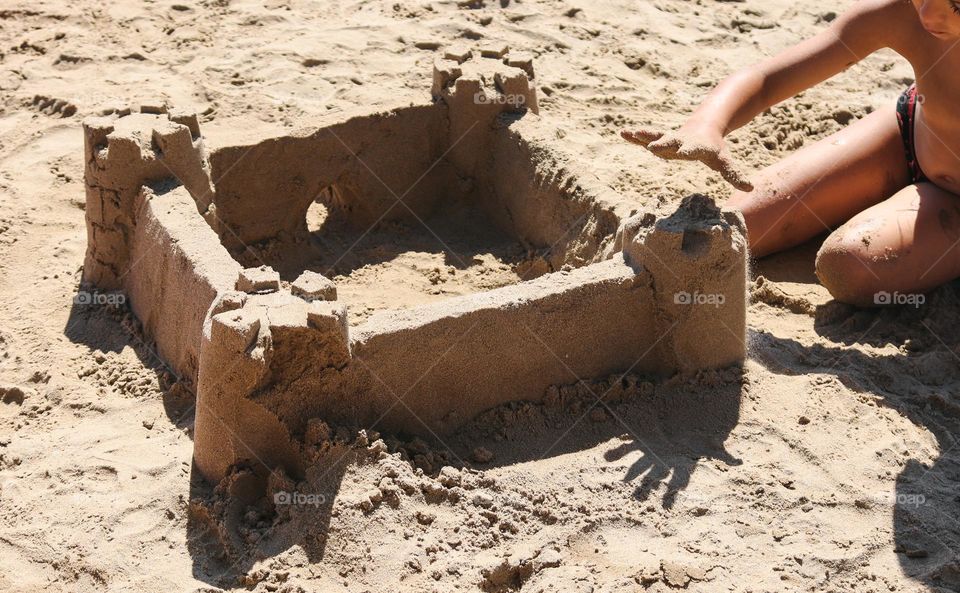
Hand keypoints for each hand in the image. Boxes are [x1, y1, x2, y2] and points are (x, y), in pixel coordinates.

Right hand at [621, 124, 752, 191]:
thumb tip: (750, 188)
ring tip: (631, 132)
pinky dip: (634, 137)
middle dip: (662, 143)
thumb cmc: (715, 148)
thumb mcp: (724, 161)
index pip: (693, 149)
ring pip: (656, 136)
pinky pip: (646, 138)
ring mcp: (670, 139)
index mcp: (697, 146)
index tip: (683, 152)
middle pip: (671, 141)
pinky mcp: (661, 139)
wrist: (706, 125)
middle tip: (653, 146)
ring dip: (644, 136)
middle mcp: (681, 141)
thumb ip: (734, 174)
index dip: (688, 150)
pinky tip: (622, 133)